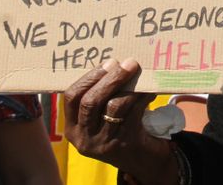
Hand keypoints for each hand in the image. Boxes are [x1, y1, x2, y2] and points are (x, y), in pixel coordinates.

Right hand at [63, 58, 176, 183]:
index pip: (72, 97)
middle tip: (128, 63)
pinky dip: (143, 97)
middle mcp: (84, 138)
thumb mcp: (102, 117)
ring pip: (114, 106)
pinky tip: (150, 90)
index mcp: (73, 128)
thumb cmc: (121, 128)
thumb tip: (116, 62)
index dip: (89, 77)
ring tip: (140, 75)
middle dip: (111, 79)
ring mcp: (103, 143)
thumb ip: (102, 95)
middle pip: (91, 101)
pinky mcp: (125, 144)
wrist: (141, 160)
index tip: (108, 63)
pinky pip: (134, 112)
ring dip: (130, 87)